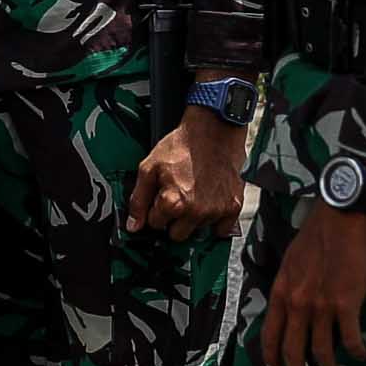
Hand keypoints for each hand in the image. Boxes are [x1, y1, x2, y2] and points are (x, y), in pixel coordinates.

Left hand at [127, 106, 245, 237]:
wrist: (214, 131)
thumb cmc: (182, 146)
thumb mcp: (149, 167)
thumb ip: (139, 200)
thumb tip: (133, 226)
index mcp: (172, 202)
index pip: (156, 224)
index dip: (156, 209)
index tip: (162, 196)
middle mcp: (195, 211)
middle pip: (176, 234)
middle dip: (174, 219)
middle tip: (178, 197)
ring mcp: (216, 211)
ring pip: (198, 231)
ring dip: (194, 218)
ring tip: (196, 193)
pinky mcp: (232, 207)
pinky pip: (221, 230)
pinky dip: (215, 220)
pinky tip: (210, 203)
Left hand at [258, 195, 365, 365]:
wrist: (344, 215)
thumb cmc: (320, 231)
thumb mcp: (293, 259)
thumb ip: (291, 283)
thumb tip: (294, 299)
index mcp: (281, 290)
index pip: (269, 332)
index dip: (271, 355)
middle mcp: (296, 302)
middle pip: (291, 349)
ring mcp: (320, 305)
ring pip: (321, 350)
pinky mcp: (346, 304)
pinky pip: (350, 338)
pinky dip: (355, 350)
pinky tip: (361, 354)